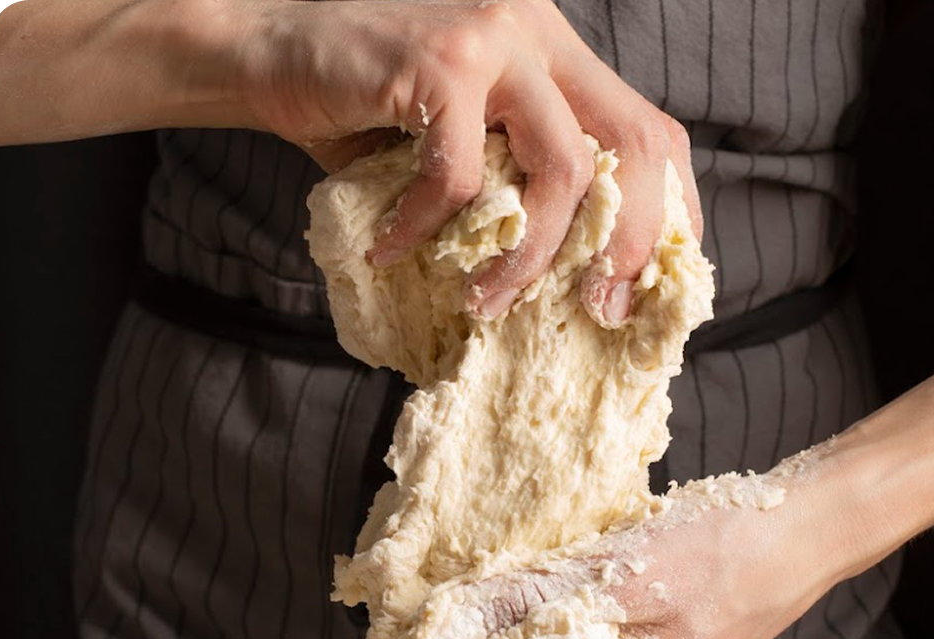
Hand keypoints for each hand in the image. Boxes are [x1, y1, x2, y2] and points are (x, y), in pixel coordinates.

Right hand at [237, 0, 702, 324]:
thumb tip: (574, 275)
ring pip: (562, 169)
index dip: (665, 209)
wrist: (269, 49)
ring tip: (484, 303)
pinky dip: (429, 229)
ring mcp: (493, 40)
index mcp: (556, 54)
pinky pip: (461, 176)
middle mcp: (539, 35)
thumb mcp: (463, 138)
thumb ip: (515, 175)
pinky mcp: (438, 62)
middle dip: (629, 242)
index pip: (649, 130)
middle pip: (633, 145)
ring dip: (527, 258)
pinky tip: (392, 250)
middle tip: (599, 308)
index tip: (643, 281)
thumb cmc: (366, 107)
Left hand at [420, 450, 859, 638]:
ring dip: (509, 626)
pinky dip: (547, 608)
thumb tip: (451, 629)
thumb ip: (535, 608)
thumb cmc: (725, 557)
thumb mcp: (622, 580)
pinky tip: (527, 577)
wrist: (799, 529)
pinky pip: (578, 631)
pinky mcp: (645, 635)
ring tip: (466, 592)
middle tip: (430, 611)